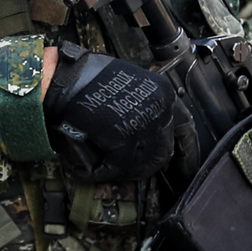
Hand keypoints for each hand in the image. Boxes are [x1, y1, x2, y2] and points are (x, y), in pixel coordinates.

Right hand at [44, 47, 178, 182]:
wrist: (64, 78)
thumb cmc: (88, 78)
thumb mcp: (131, 84)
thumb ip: (146, 107)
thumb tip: (149, 135)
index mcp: (164, 95)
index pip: (185, 129)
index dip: (187, 152)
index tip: (187, 166)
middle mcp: (159, 110)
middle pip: (163, 153)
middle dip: (147, 165)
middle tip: (130, 169)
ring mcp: (143, 127)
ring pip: (140, 165)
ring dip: (122, 170)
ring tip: (105, 165)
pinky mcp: (122, 141)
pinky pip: (116, 168)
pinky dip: (102, 172)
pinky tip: (90, 169)